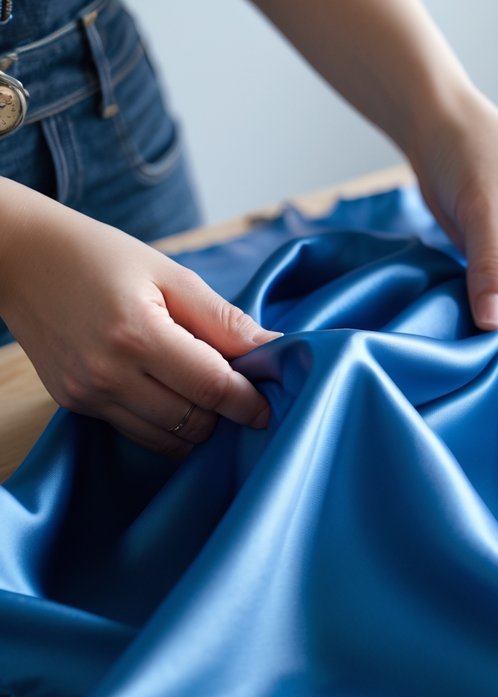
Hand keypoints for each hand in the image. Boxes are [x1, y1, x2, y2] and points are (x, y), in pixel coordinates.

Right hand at [0, 182, 277, 456]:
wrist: (20, 259)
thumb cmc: (101, 257)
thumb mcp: (170, 274)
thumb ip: (223, 319)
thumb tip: (274, 348)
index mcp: (137, 334)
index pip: (211, 387)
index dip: (249, 401)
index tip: (270, 404)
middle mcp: (108, 373)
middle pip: (194, 421)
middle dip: (226, 413)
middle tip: (243, 392)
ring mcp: (88, 394)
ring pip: (168, 438)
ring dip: (199, 425)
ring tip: (209, 395)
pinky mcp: (75, 404)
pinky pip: (138, 433)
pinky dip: (167, 425)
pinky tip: (177, 398)